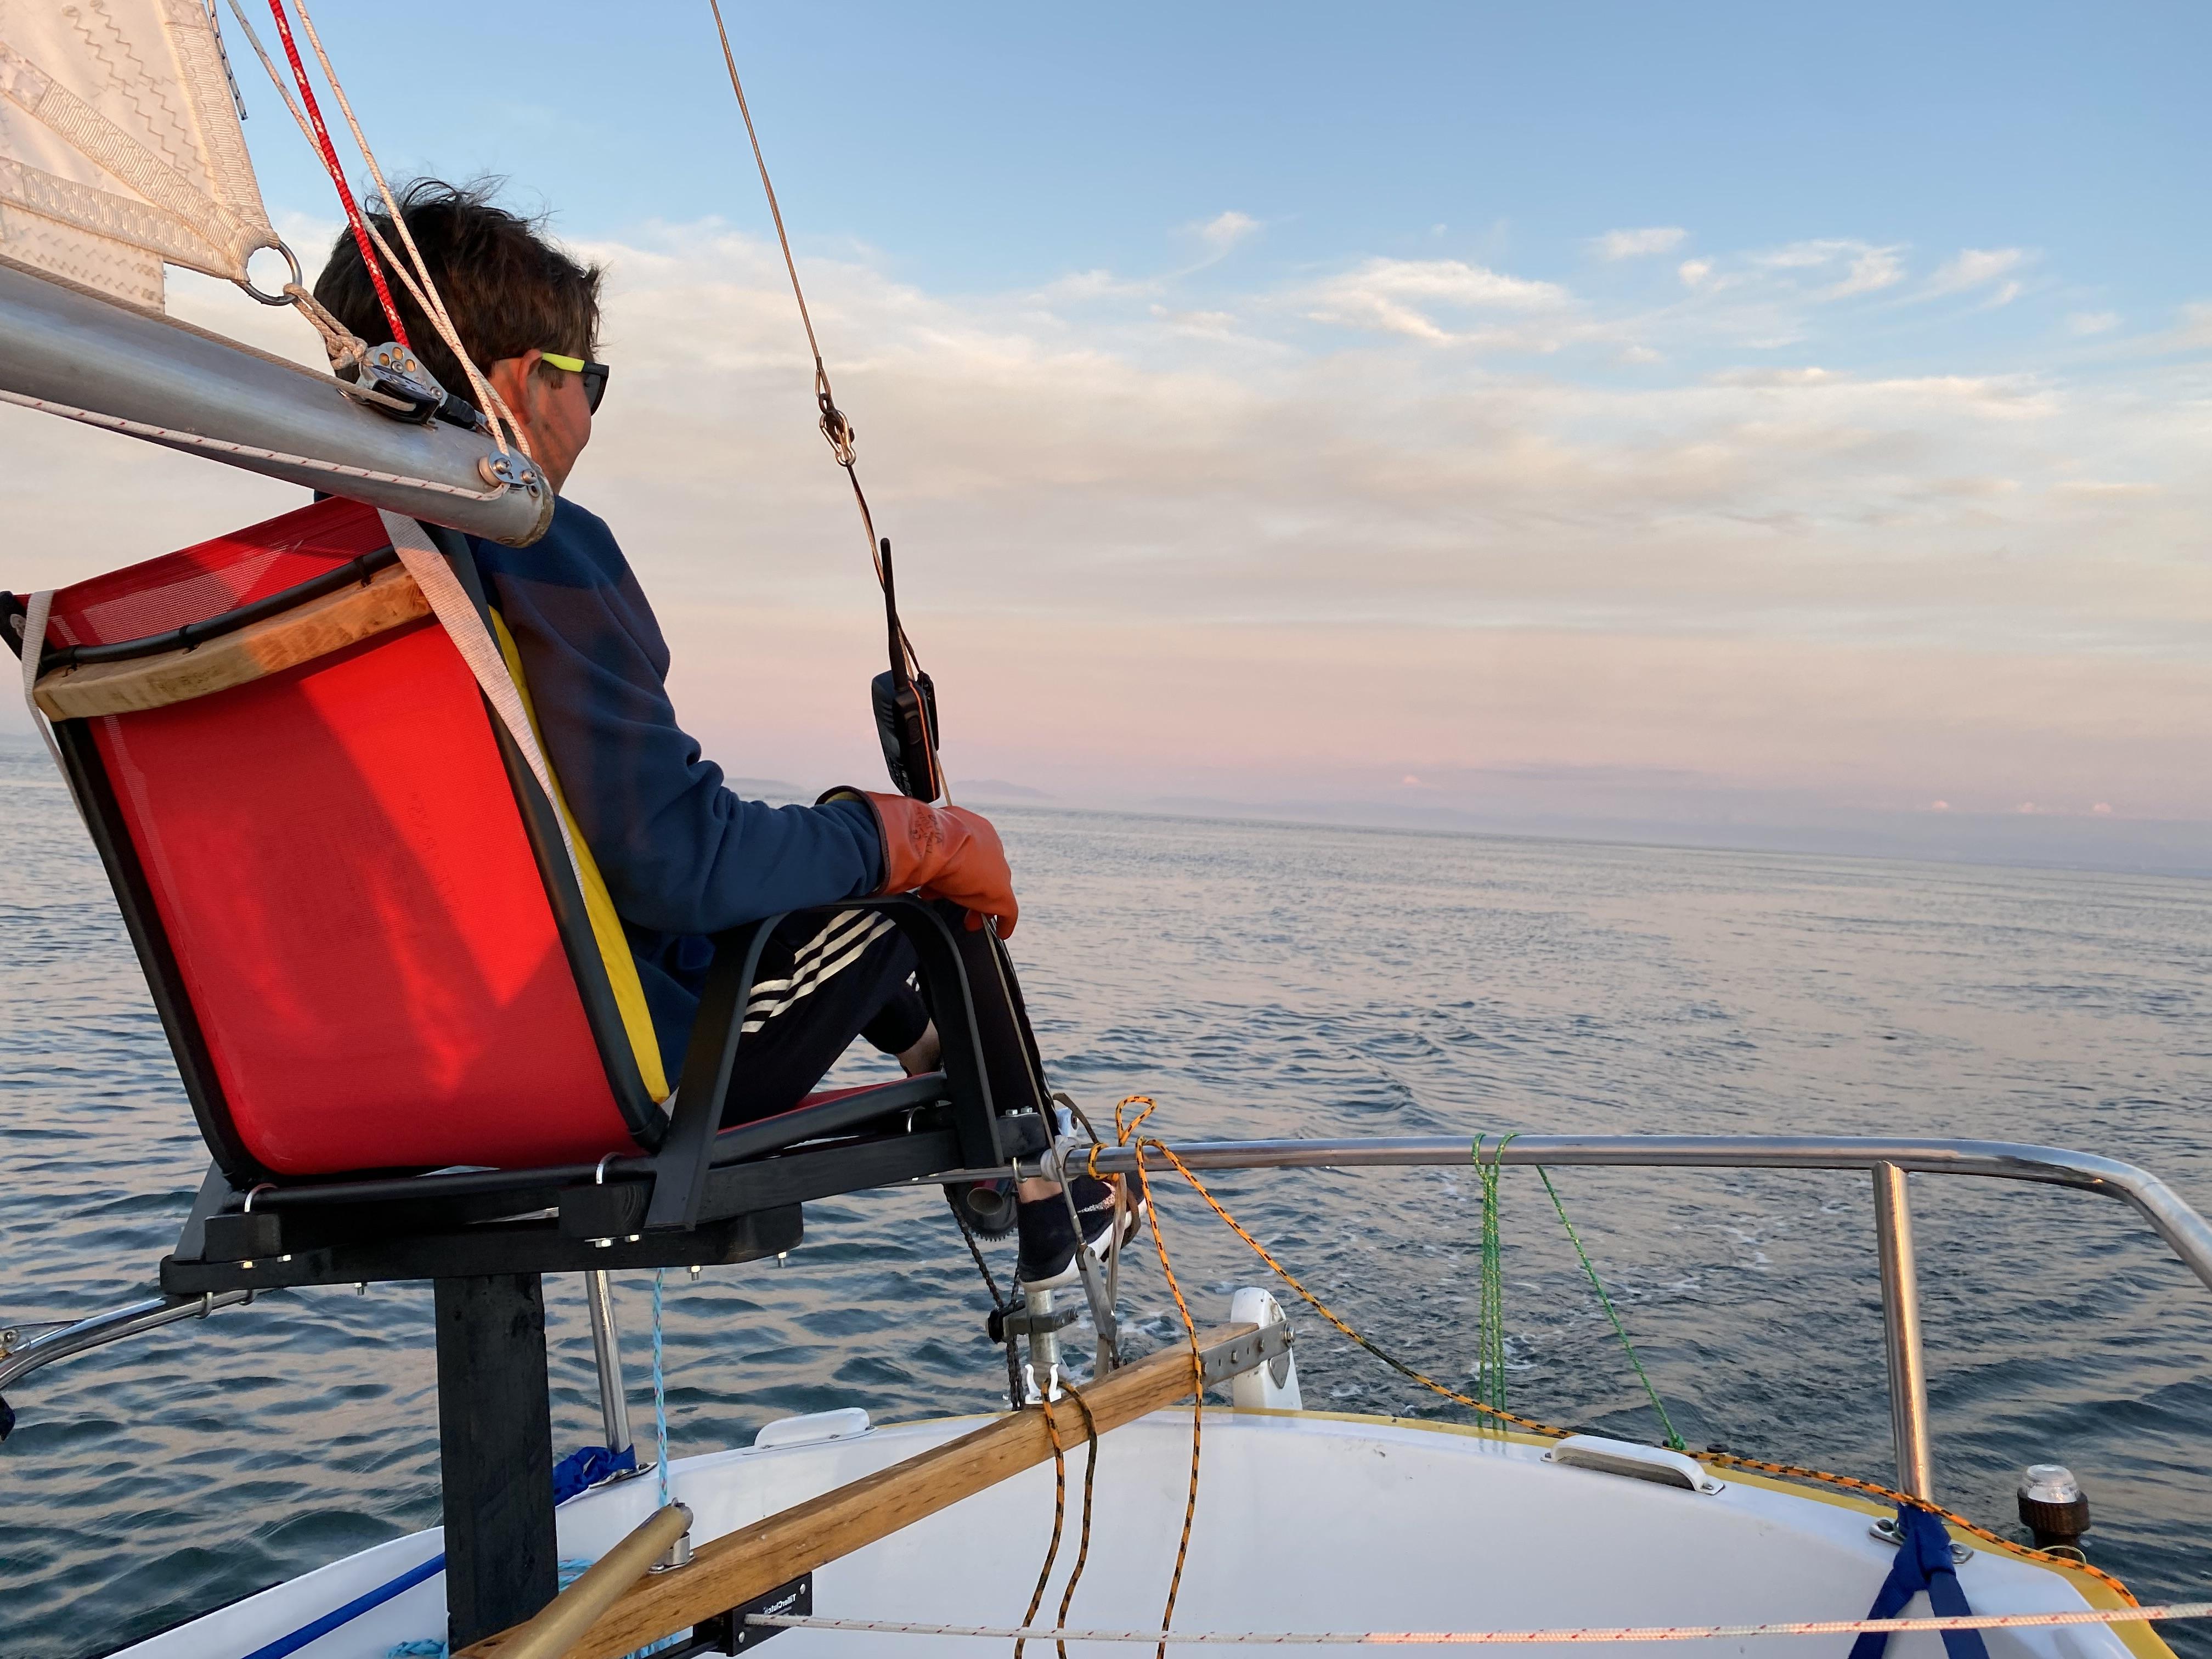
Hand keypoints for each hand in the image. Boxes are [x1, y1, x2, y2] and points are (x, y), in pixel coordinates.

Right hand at [831, 790, 1018, 936]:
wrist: (930, 841)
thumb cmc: (914, 835)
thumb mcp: (914, 836)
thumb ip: (907, 839)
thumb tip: (875, 835)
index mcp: (969, 825)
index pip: (968, 851)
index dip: (956, 871)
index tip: (940, 885)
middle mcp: (987, 842)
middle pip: (981, 871)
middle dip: (969, 889)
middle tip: (959, 905)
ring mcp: (996, 867)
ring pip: (990, 891)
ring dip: (976, 906)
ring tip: (968, 921)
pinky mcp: (1001, 892)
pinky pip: (1007, 911)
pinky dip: (1004, 922)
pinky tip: (1001, 932)